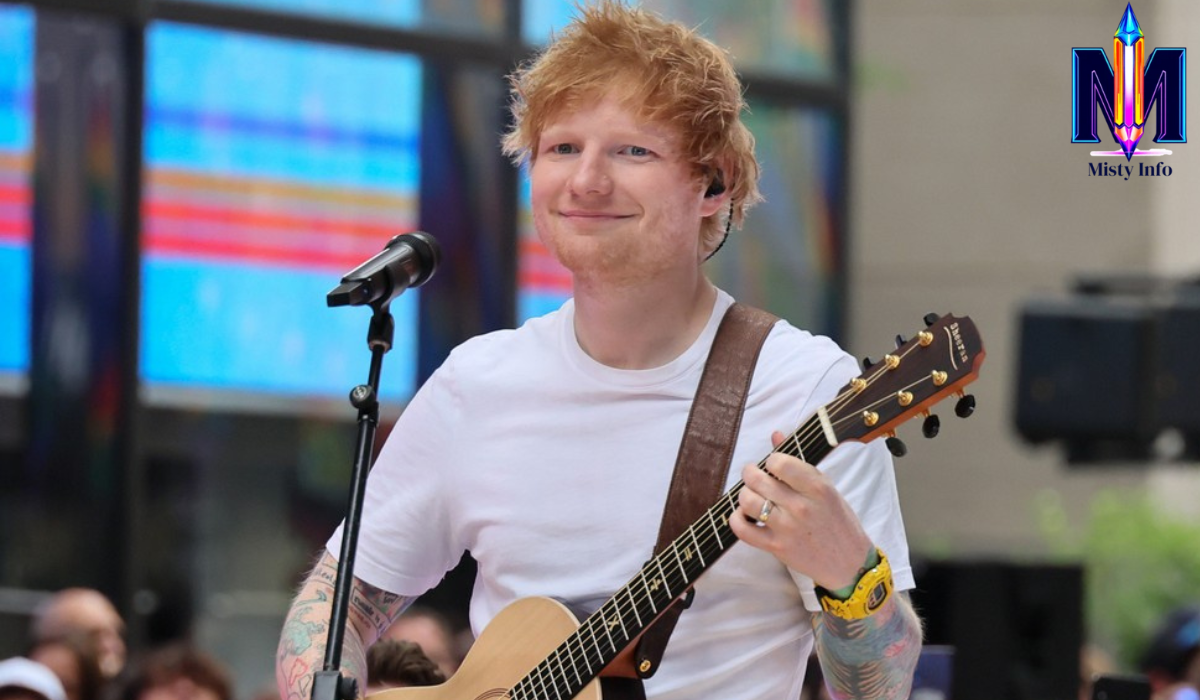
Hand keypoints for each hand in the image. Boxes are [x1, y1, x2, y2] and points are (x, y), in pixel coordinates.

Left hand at [730, 431, 874, 589]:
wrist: (849, 564)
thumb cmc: (839, 523)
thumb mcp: (827, 488)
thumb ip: (799, 463)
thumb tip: (776, 435)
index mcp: (818, 488)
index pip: (779, 462)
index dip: (770, 460)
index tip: (773, 465)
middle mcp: (801, 507)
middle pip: (758, 479)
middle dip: (750, 473)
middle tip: (753, 475)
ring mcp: (787, 528)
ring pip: (748, 501)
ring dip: (743, 494)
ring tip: (750, 494)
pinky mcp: (777, 547)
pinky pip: (743, 530)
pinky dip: (736, 519)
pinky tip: (743, 514)